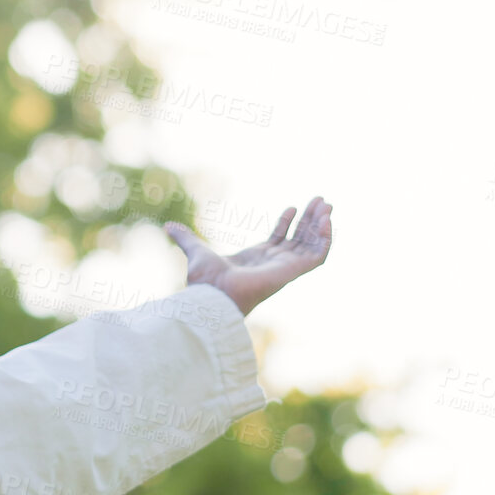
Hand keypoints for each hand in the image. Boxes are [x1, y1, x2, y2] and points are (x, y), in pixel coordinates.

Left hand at [164, 196, 332, 315]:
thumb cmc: (205, 280)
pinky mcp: (293, 271)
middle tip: (321, 200)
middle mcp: (274, 264)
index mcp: (256, 259)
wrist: (213, 294)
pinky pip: (318, 255)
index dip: (288, 223)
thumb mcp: (195, 251)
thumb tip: (167, 227)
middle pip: (299, 240)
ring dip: (321, 225)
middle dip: (311, 220)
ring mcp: (285, 268)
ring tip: (327, 205)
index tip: (295, 206)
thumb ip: (185, 239)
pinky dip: (326, 239)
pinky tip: (327, 220)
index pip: (280, 240)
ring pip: (311, 245)